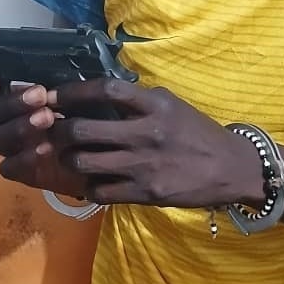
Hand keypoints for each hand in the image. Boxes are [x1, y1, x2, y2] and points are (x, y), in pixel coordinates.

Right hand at [0, 73, 87, 197]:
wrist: (104, 155)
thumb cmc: (90, 118)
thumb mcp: (80, 98)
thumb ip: (61, 89)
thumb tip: (48, 82)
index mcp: (17, 104)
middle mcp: (8, 125)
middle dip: (12, 103)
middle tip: (40, 95)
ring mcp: (14, 151)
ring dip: (19, 127)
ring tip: (48, 118)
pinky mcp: (23, 174)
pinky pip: (9, 168)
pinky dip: (23, 158)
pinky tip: (45, 148)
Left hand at [45, 78, 263, 208]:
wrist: (230, 169)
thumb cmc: (198, 133)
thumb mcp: (172, 106)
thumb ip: (139, 100)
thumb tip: (100, 94)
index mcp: (155, 105)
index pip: (106, 90)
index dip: (73, 91)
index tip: (54, 95)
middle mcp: (146, 133)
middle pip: (83, 129)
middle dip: (59, 129)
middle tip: (53, 129)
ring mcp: (143, 165)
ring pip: (84, 162)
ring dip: (69, 159)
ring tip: (70, 156)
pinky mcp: (144, 193)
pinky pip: (99, 191)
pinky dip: (89, 186)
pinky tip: (93, 181)